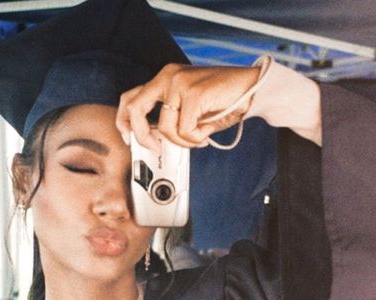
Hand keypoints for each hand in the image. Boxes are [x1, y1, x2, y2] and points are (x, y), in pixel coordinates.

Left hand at [116, 63, 260, 152]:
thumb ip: (171, 119)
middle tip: (155, 147)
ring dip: (183, 141)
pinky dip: (196, 138)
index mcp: (165, 79)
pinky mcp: (193, 93)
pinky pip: (185, 130)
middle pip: (134, 108)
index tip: (131, 139)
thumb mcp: (190, 111)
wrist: (250, 89)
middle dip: (142, 135)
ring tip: (199, 137)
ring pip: (165, 128)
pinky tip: (206, 132)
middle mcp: (168, 77)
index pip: (130, 98)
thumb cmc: (223, 101)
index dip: (125, 122)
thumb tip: (156, 140)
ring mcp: (179, 83)